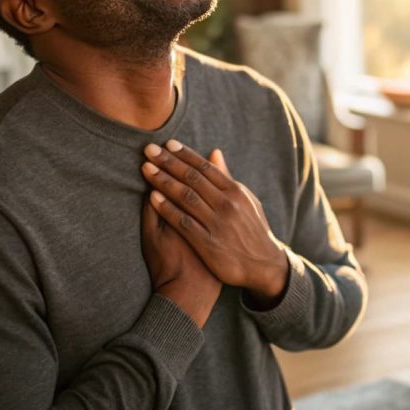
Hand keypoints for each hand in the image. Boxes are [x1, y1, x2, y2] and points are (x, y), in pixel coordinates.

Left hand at [141, 141, 289, 306]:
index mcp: (235, 191)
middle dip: (168, 162)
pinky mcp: (208, 243)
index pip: (205, 168)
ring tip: (146, 169)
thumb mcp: (246, 200)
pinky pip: (183, 222)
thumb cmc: (253, 230)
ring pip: (185, 196)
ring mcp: (217, 223)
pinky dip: (167, 209)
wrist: (263, 266)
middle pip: (192, 178)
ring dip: (164, 181)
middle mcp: (226, 204)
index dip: (184, 155)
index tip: (167, 144)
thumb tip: (214, 152)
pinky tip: (153, 198)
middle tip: (149, 150)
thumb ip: (227, 177)